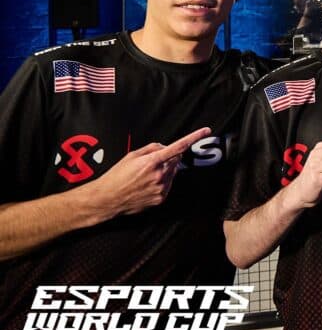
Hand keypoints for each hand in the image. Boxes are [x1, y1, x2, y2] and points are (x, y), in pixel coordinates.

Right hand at [91, 127, 211, 215]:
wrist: (108, 199)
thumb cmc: (117, 175)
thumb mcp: (132, 155)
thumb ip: (152, 148)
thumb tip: (166, 147)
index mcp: (152, 161)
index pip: (179, 146)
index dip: (194, 137)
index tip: (206, 130)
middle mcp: (160, 175)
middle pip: (176, 160)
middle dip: (169, 158)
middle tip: (153, 162)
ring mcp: (161, 188)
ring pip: (173, 172)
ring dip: (165, 170)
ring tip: (146, 176)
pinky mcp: (160, 198)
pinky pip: (168, 185)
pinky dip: (162, 182)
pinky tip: (147, 185)